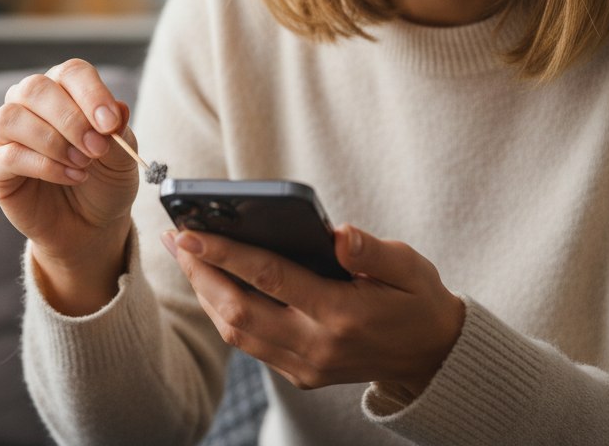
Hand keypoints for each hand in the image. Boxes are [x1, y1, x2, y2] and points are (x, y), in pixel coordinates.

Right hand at [0, 59, 140, 314]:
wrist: (90, 226)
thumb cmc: (104, 182)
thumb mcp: (123, 158)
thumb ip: (119, 132)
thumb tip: (118, 109)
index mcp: (63, 91)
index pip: (71, 73)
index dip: (91, 93)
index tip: (111, 123)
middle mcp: (29, 104)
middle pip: (36, 88)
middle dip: (71, 119)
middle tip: (97, 148)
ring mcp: (6, 134)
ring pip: (13, 117)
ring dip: (54, 142)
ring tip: (82, 165)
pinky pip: (9, 155)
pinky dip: (44, 166)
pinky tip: (70, 176)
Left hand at [162, 225, 464, 396]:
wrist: (433, 356)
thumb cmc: (417, 300)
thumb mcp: (409, 267)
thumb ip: (372, 251)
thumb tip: (338, 232)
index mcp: (342, 315)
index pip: (270, 278)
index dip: (225, 254)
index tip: (190, 232)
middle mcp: (317, 346)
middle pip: (238, 311)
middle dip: (200, 272)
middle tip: (175, 237)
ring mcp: (306, 366)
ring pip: (235, 332)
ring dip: (204, 292)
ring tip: (185, 254)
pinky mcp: (300, 375)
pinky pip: (248, 344)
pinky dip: (223, 312)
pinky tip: (212, 282)